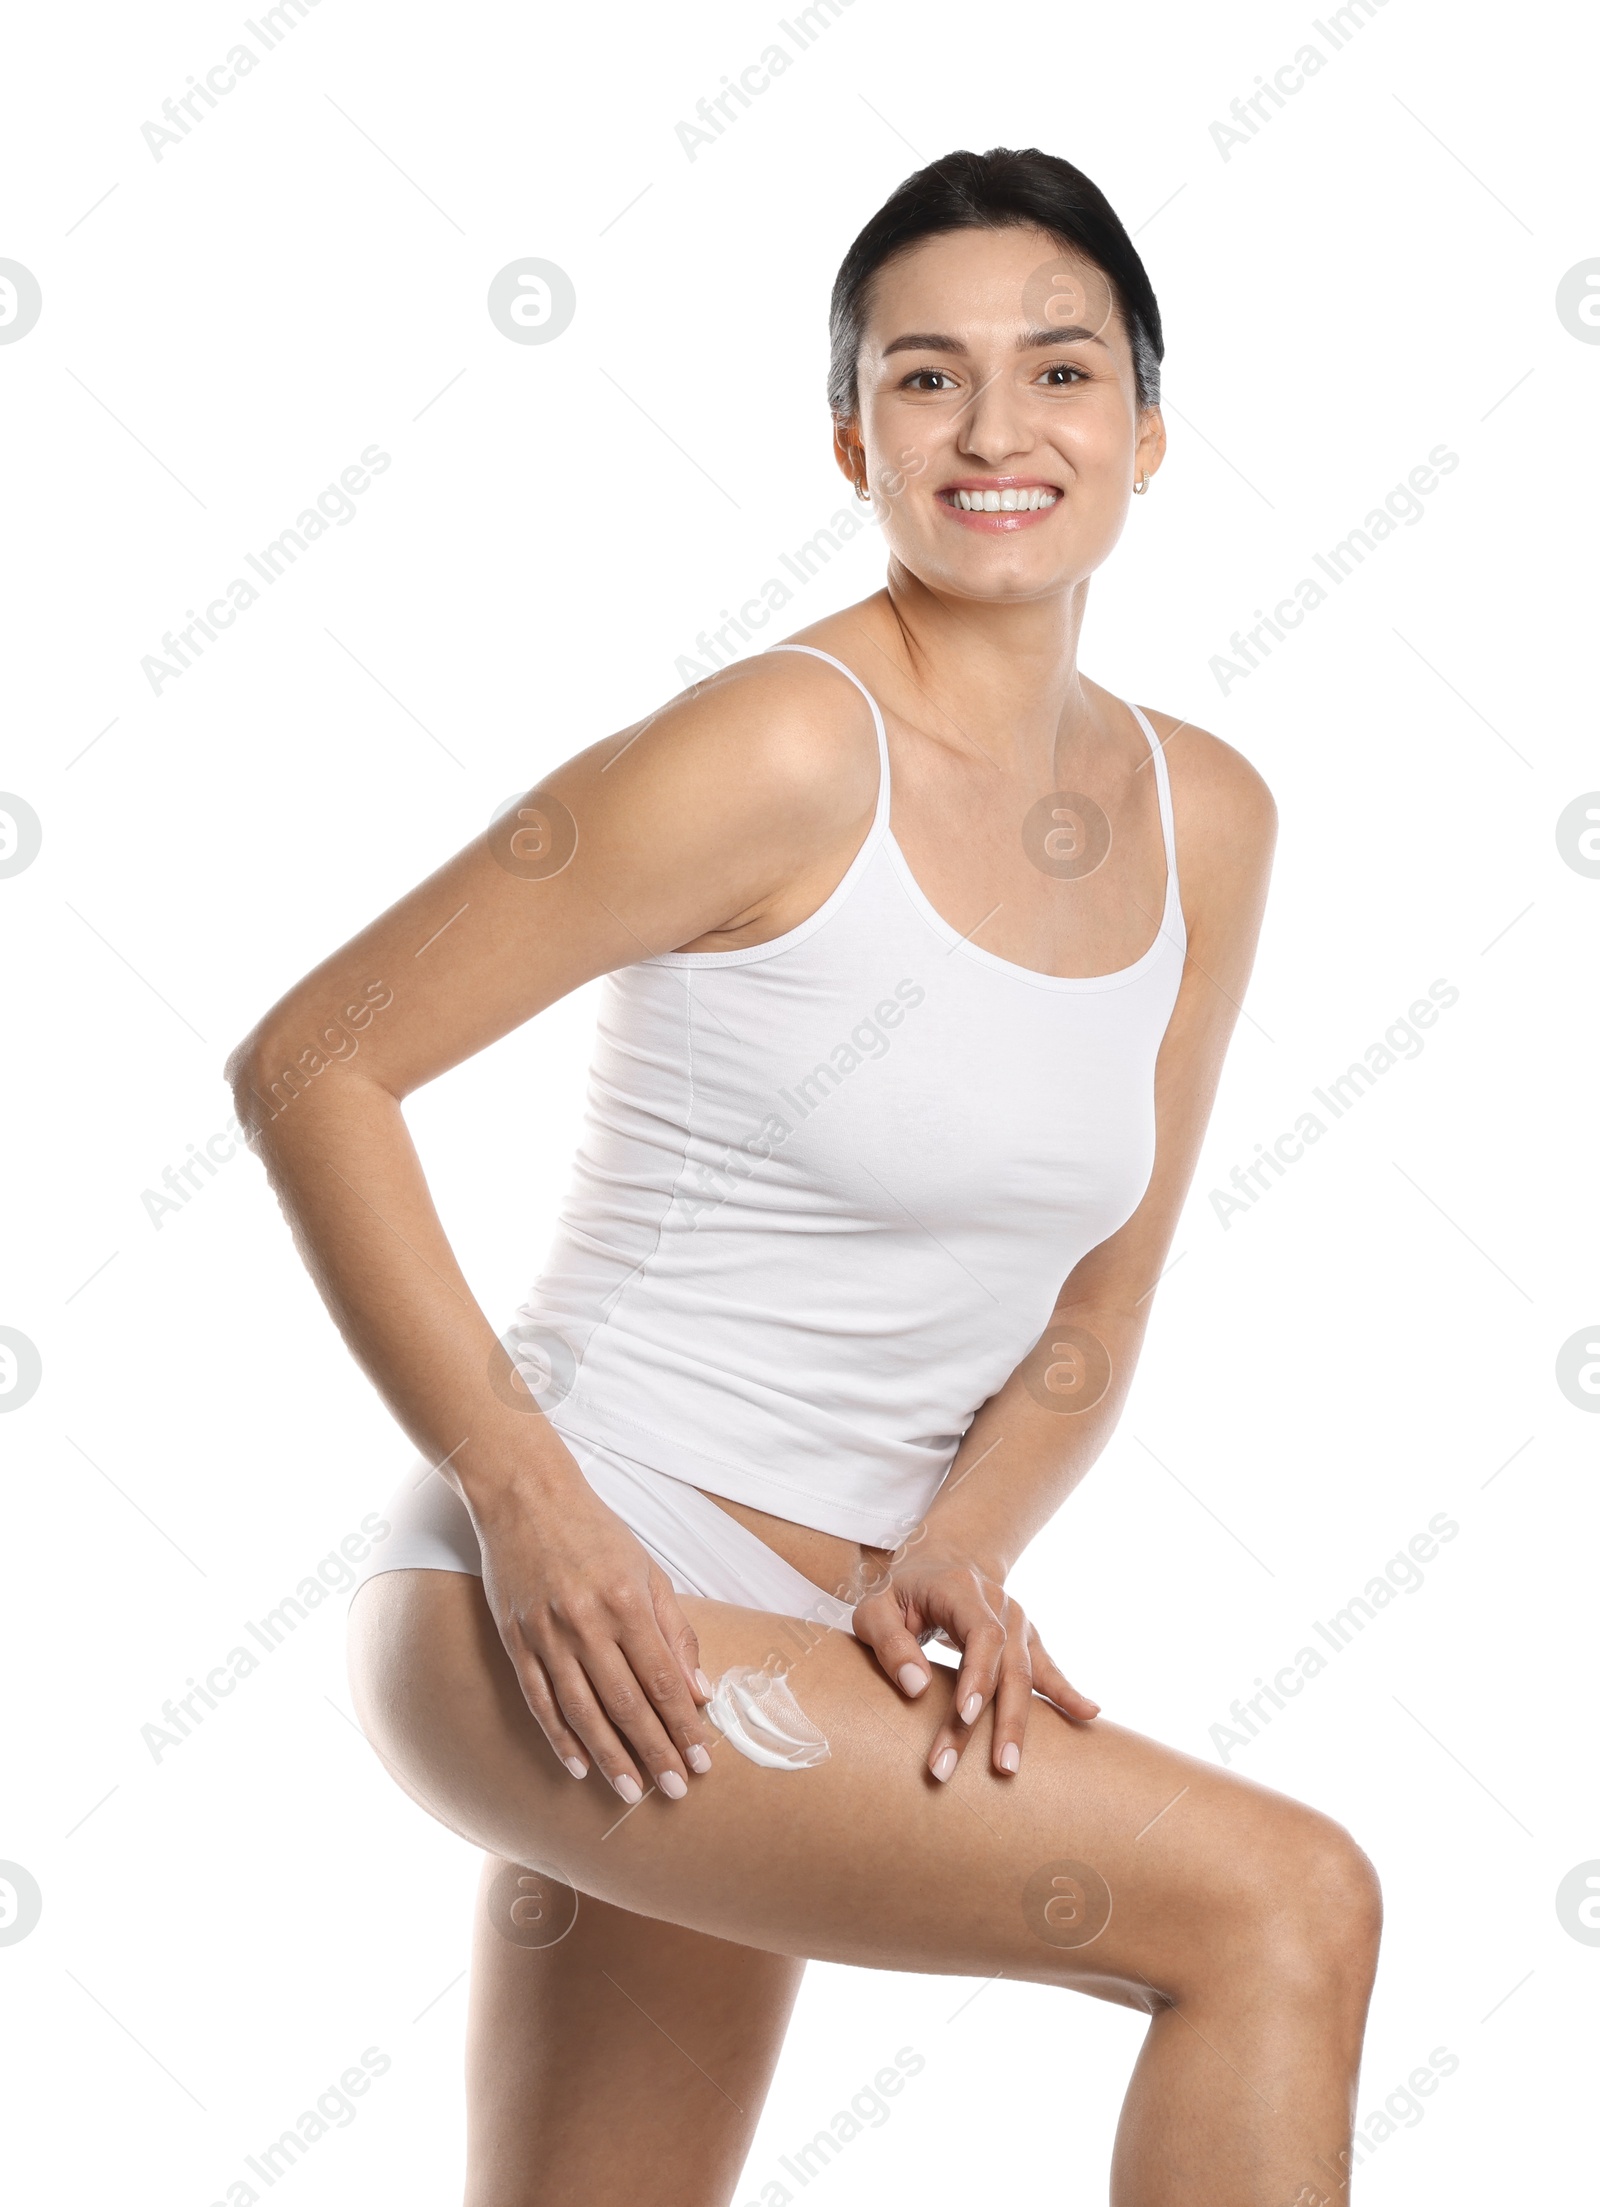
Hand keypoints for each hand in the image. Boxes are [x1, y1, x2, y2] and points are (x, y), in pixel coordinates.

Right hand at [469, 1464, 715, 1804]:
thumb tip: (698, 1692)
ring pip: (582, 1711)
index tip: (702, 1761)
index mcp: (627, 1602)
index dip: (684, 1726)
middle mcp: (587, 1622)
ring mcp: (546, 1634)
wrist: (526, 1498)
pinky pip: (539, 1700)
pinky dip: (558, 1737)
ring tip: (631, 1793)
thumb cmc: (596, 1533)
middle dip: (655, 1752)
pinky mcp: (516, 1640)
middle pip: (626, 1704)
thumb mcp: (648, 1570)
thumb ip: (675, 1631)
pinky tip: (578, 1766)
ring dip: (609, 1757)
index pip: (663, 1681)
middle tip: (676, 1791)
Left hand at [850, 1549, 1099, 1781]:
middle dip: (1001, 1719)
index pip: (982, 1634)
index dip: (978, 1675)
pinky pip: (1049, 1669)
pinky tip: (1088, 1714)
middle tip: (993, 1767)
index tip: (966, 1715)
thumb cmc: (900, 1594)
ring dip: (1019, 1724)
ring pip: (1026, 1676)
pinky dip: (1067, 1693)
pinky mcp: (1025, 1641)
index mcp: (962, 1589)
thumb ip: (889, 1643)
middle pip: (1008, 1665)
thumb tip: (917, 1688)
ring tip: (1010, 1767)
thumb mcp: (876, 1608)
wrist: (940, 1562)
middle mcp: (999, 1605)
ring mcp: (1017, 1623)